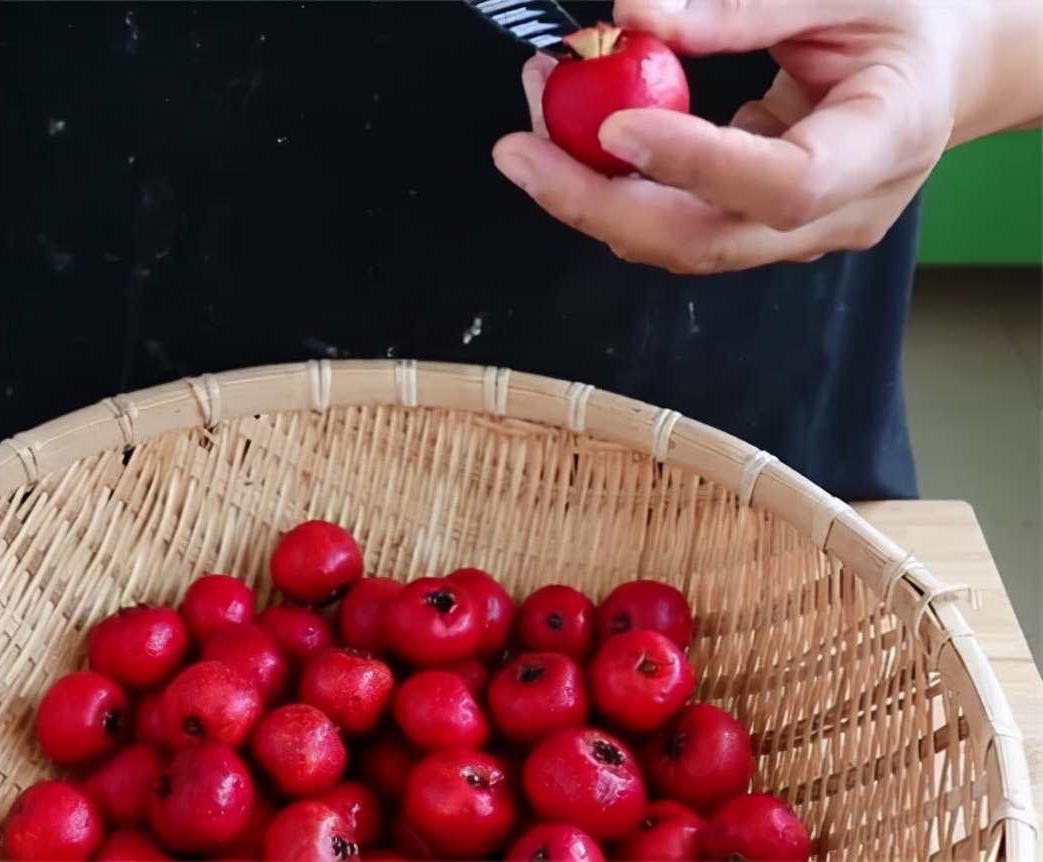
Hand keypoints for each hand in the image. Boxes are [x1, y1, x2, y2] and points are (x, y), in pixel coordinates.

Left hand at [491, 0, 990, 274]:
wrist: (944, 71)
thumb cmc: (910, 23)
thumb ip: (744, 8)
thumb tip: (636, 16)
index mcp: (886, 142)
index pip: (784, 183)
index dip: (694, 162)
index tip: (615, 123)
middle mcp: (840, 211)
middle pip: (706, 240)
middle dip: (597, 204)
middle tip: (519, 152)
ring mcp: (797, 235)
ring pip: (679, 244)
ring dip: (592, 196)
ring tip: (535, 124)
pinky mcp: (759, 231)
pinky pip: (677, 226)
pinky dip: (617, 192)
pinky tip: (575, 142)